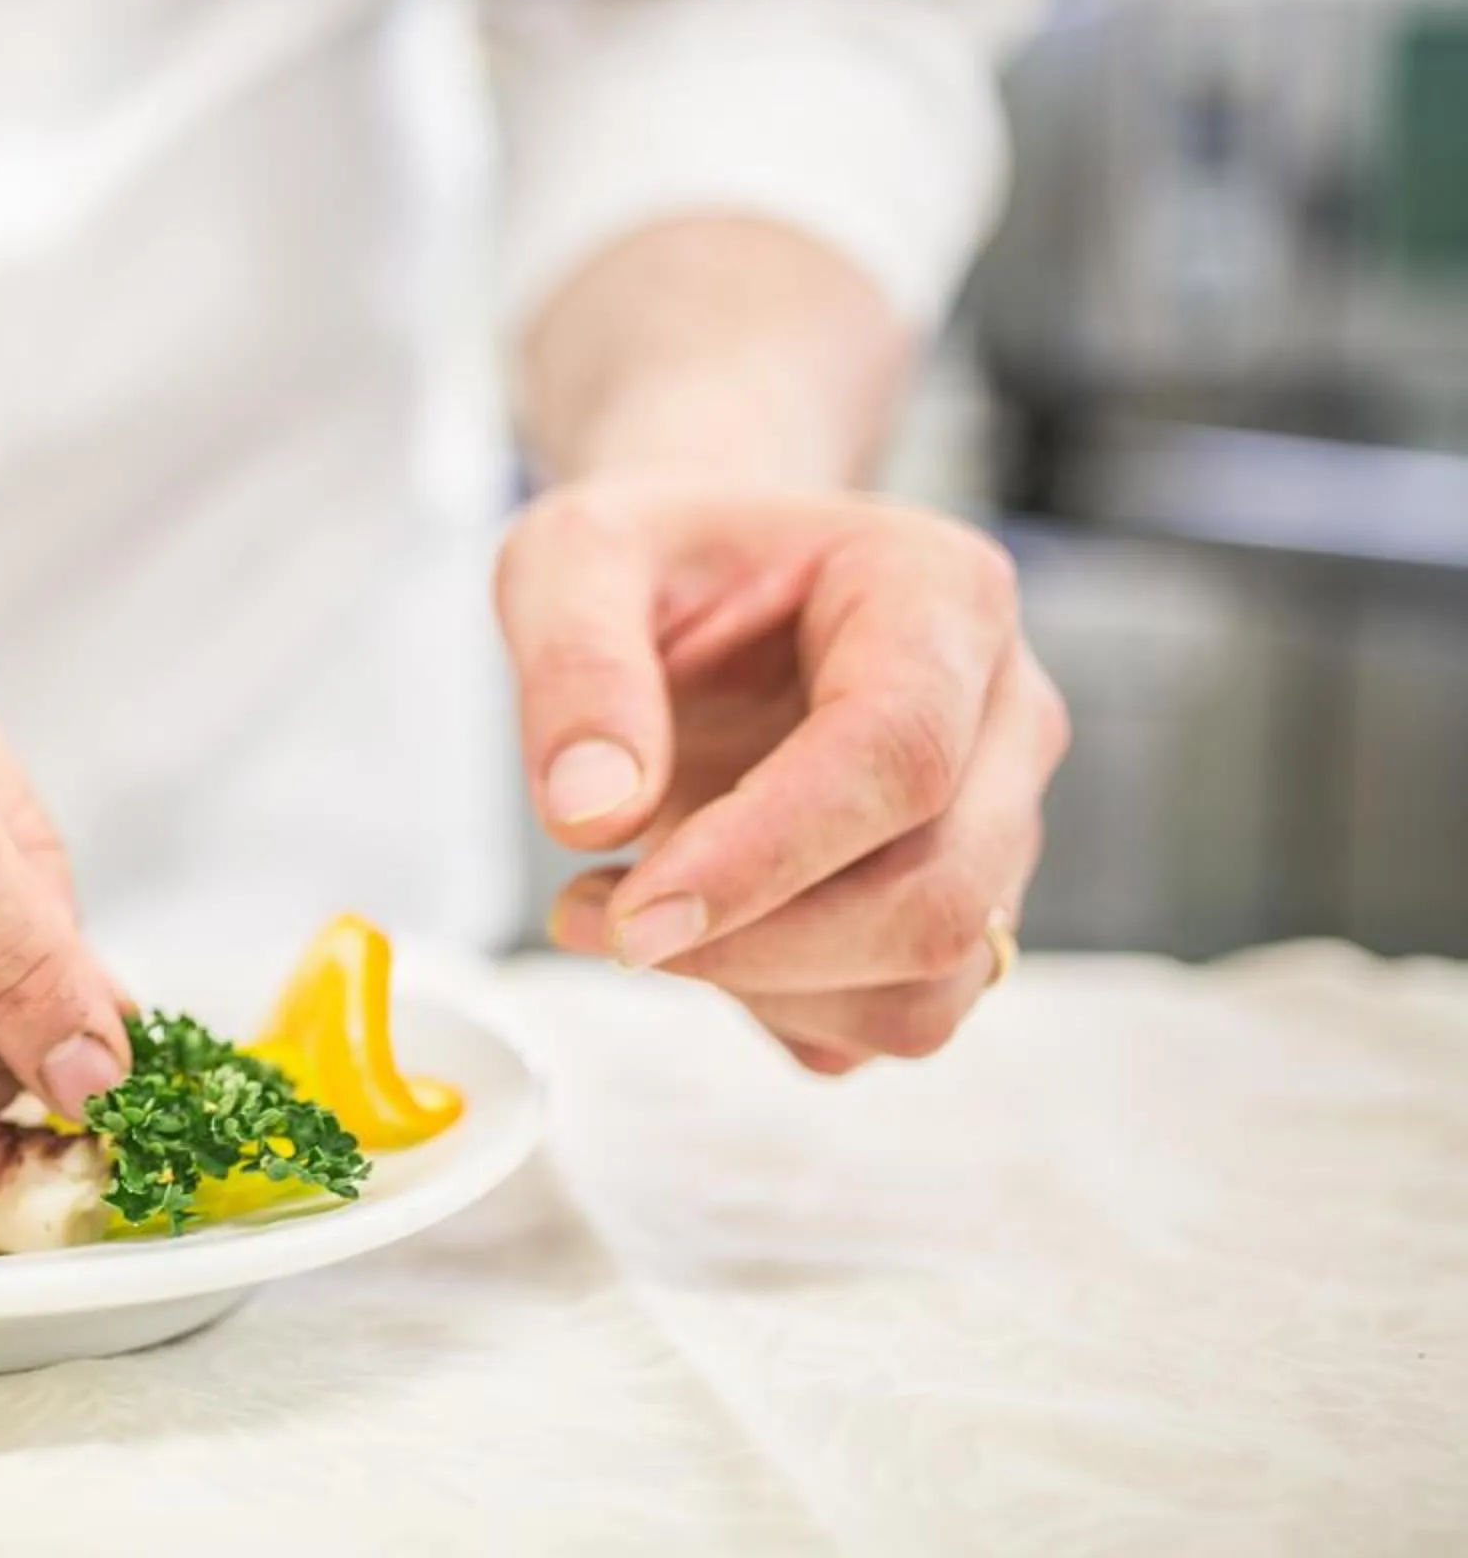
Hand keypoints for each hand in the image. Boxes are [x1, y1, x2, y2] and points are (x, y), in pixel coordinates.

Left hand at [497, 478, 1069, 1072]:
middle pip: (935, 893)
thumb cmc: (652, 561)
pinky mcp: (957, 907)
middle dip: (751, 944)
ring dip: (760, 988)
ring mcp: (996, 822)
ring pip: (929, 984)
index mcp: (939, 593)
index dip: (765, 853)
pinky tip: (694, 934)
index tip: (634, 915)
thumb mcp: (571, 558)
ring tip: (619, 917)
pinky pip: (894, 1016)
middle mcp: (1004, 714)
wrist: (698, 586)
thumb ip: (575, 666)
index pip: (898, 754)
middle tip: (589, 916)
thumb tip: (594, 814)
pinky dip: (781, 1010)